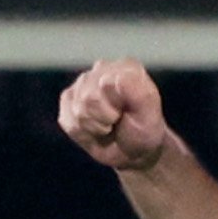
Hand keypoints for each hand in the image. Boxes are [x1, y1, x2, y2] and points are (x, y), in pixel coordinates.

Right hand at [59, 61, 174, 174]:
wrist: (134, 150)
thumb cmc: (144, 129)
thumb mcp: (149, 114)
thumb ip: (138, 93)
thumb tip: (116, 77)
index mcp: (126, 68)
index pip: (106, 84)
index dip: (115, 107)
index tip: (128, 112)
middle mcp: (102, 69)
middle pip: (88, 99)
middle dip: (105, 118)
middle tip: (118, 120)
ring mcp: (82, 84)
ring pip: (78, 111)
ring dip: (95, 127)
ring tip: (109, 125)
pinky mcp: (68, 99)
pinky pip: (68, 122)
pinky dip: (83, 133)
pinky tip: (96, 129)